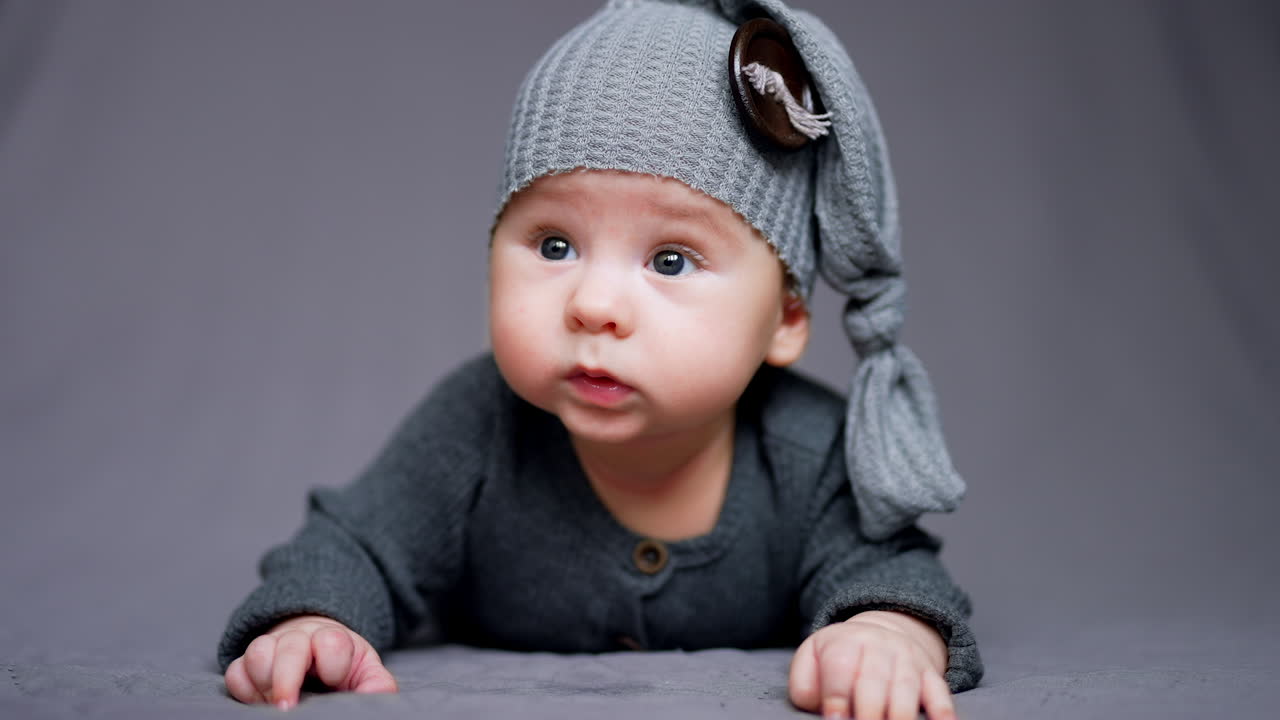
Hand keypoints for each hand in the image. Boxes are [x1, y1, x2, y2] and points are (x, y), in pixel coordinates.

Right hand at [224, 614, 397, 708]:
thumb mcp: (365, 671)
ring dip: (263, 681)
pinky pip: (235, 671)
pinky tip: (259, 702)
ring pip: (257, 652)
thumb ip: (375, 683)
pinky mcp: (248, 661)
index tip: (334, 681)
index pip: (331, 642)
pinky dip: (243, 689)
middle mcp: (300, 637)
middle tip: (287, 708)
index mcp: (332, 638)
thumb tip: (379, 694)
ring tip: (274, 703)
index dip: (333, 665)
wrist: (315, 647)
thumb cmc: (342, 666)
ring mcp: (272, 646)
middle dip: (285, 678)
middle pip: (288, 646)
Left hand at [789, 611, 954, 719]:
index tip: (835, 719)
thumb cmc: (838, 657)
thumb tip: (818, 706)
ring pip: (906, 687)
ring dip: (900, 714)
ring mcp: (907, 659)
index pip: (840, 666)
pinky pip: (940, 692)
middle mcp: (879, 646)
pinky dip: (943, 712)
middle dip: (868, 710)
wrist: (880, 633)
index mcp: (844, 641)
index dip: (836, 697)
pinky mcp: (930, 674)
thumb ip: (805, 683)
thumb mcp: (812, 659)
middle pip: (874, 679)